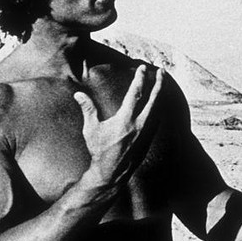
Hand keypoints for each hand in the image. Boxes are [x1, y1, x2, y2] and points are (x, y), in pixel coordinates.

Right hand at [73, 65, 164, 186]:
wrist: (111, 172)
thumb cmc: (99, 150)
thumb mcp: (91, 129)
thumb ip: (88, 109)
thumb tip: (78, 94)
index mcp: (125, 120)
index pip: (135, 94)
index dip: (140, 79)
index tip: (142, 68)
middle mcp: (140, 125)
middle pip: (154, 99)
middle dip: (159, 83)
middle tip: (162, 71)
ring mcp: (147, 132)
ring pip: (158, 108)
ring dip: (161, 94)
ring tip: (163, 82)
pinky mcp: (150, 138)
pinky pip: (158, 118)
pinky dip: (160, 107)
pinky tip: (160, 102)